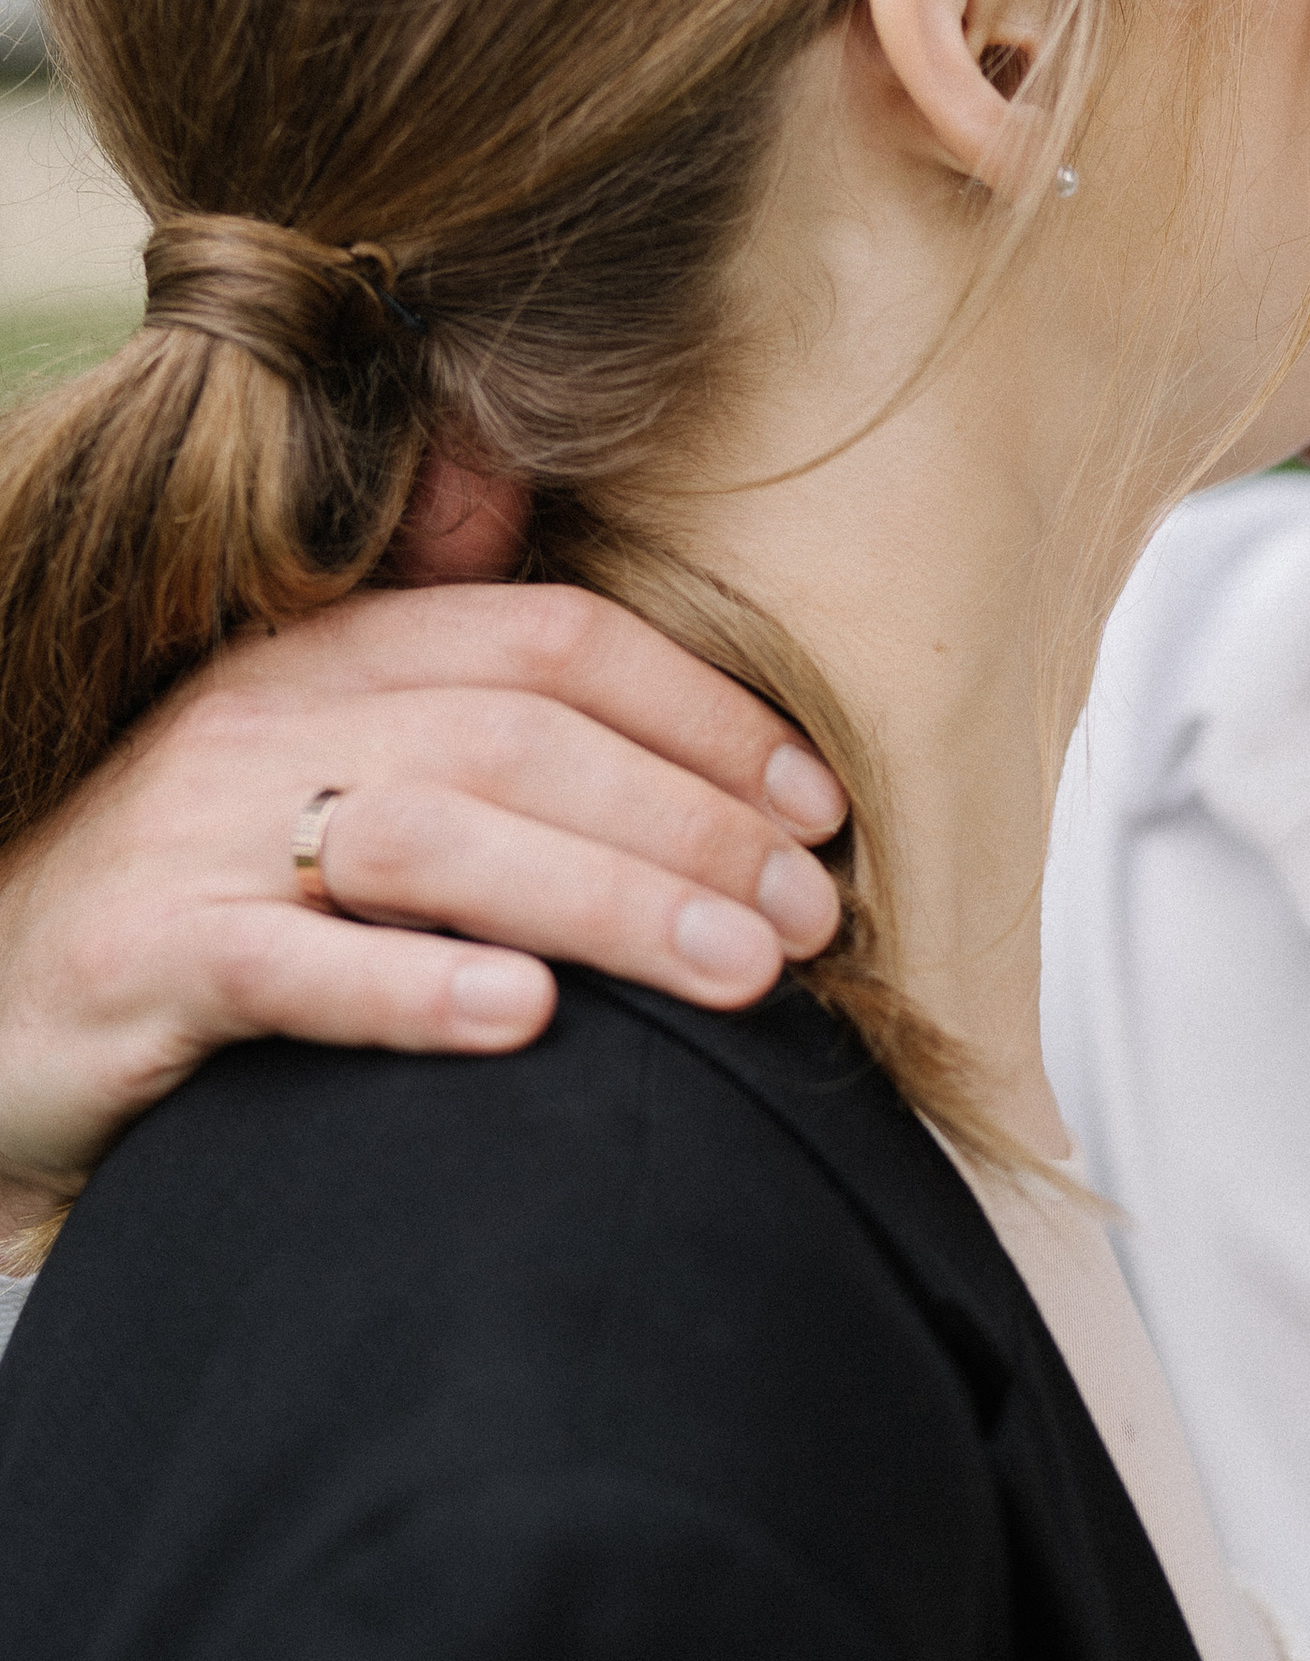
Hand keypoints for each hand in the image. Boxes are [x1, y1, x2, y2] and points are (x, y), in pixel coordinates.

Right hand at [0, 585, 848, 1251]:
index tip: (818, 809)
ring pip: (431, 840)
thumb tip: (621, 640)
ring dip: (606, 901)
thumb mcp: (328, 778)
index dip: (704, 715)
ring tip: (736, 972)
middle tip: (811, 921)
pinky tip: (524, 1021)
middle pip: (519, 739)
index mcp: (333, 662)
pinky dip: (412, 988)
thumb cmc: (201, 904)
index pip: (553, 642)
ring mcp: (196, 839)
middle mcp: (267, 725)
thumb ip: (464, 704)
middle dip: (690, 821)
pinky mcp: (141, 964)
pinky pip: (285, 964)